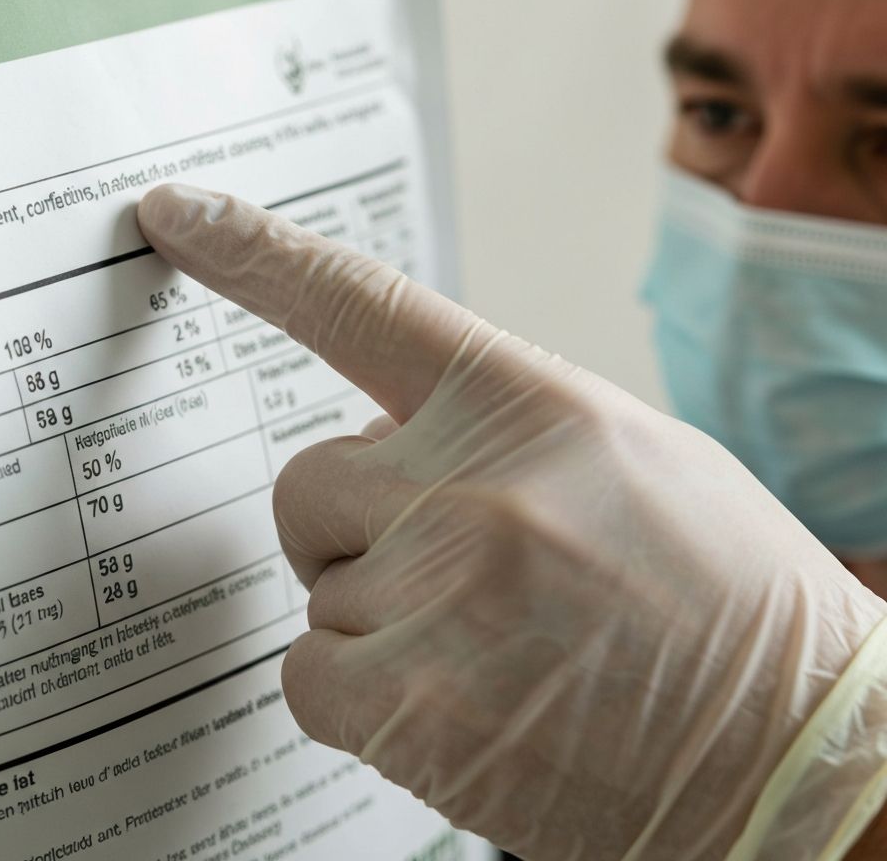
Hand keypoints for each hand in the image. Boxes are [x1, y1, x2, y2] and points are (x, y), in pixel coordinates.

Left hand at [138, 184, 886, 860]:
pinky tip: (459, 707)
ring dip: (377, 621)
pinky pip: (310, 676)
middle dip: (353, 531)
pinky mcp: (408, 704)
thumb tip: (394, 441)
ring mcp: (436, 591)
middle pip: (307, 482)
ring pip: (317, 588)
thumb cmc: (723, 604)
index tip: (178, 218)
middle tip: (448, 577)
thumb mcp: (624, 463)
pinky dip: (360, 697)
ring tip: (492, 652)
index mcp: (531, 405)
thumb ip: (497, 433)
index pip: (358, 301)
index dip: (254, 253)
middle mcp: (473, 482)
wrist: (797, 759)